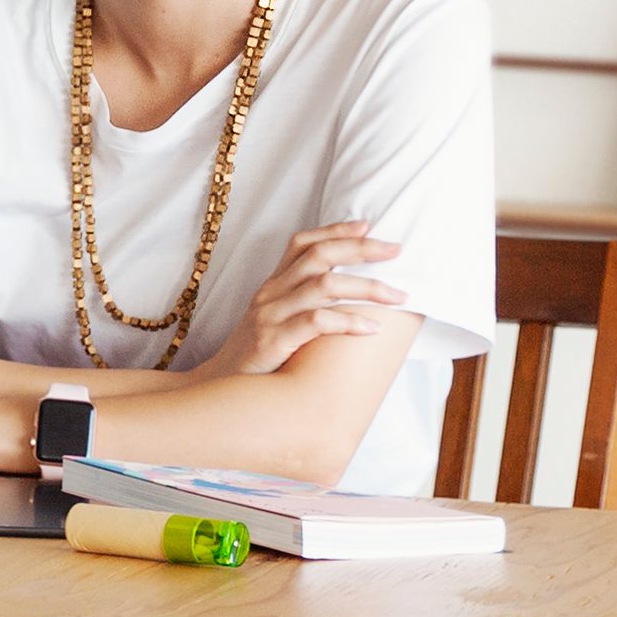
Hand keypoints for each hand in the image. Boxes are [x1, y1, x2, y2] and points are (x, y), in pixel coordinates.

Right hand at [204, 224, 410, 376]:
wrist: (219, 390)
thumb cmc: (258, 359)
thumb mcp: (275, 322)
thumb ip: (302, 304)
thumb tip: (348, 295)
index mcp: (273, 285)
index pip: (302, 242)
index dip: (335, 229)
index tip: (369, 226)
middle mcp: (271, 293)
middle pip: (319, 255)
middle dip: (362, 249)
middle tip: (397, 250)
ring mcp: (270, 315)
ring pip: (324, 285)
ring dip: (367, 287)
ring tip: (398, 296)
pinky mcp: (272, 340)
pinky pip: (316, 322)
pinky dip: (349, 321)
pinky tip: (372, 328)